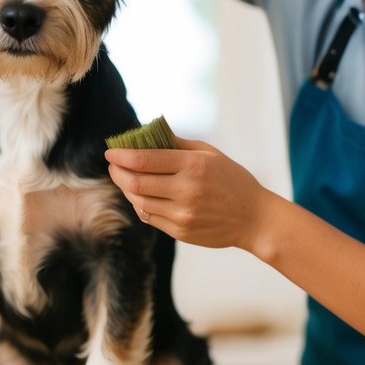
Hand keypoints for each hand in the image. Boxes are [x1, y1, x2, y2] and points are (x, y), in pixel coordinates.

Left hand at [105, 136, 269, 250]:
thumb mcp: (210, 154)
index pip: (144, 159)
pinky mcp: (180, 232)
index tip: (110, 151)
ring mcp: (182, 214)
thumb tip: (147, 132)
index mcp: (193, 166)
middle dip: (117, 172)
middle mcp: (186, 191)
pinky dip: (139, 204)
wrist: (254, 219)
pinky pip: (149, 217)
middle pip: (135, 183)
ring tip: (125, 179)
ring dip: (126, 189)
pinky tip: (140, 195)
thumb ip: (177, 144)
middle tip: (113, 165)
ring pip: (138, 201)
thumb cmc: (232, 180)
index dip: (121, 155)